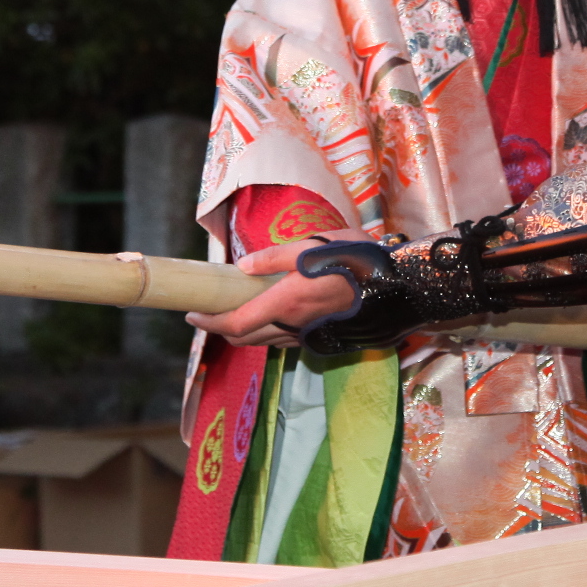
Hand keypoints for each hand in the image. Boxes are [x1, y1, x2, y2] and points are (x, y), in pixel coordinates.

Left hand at [188, 227, 378, 347]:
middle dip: (220, 328)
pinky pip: (280, 340)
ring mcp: (307, 334)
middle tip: (205, 314)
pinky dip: (262, 331)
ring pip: (262, 341)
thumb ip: (274, 256)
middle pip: (245, 338)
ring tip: (231, 310)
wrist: (395, 286)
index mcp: (287, 302)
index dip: (209, 324)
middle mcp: (293, 325)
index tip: (192, 315)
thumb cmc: (354, 259)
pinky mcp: (319, 336)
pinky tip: (264, 313)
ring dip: (241, 331)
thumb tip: (242, 267)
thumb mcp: (313, 245)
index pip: (236, 324)